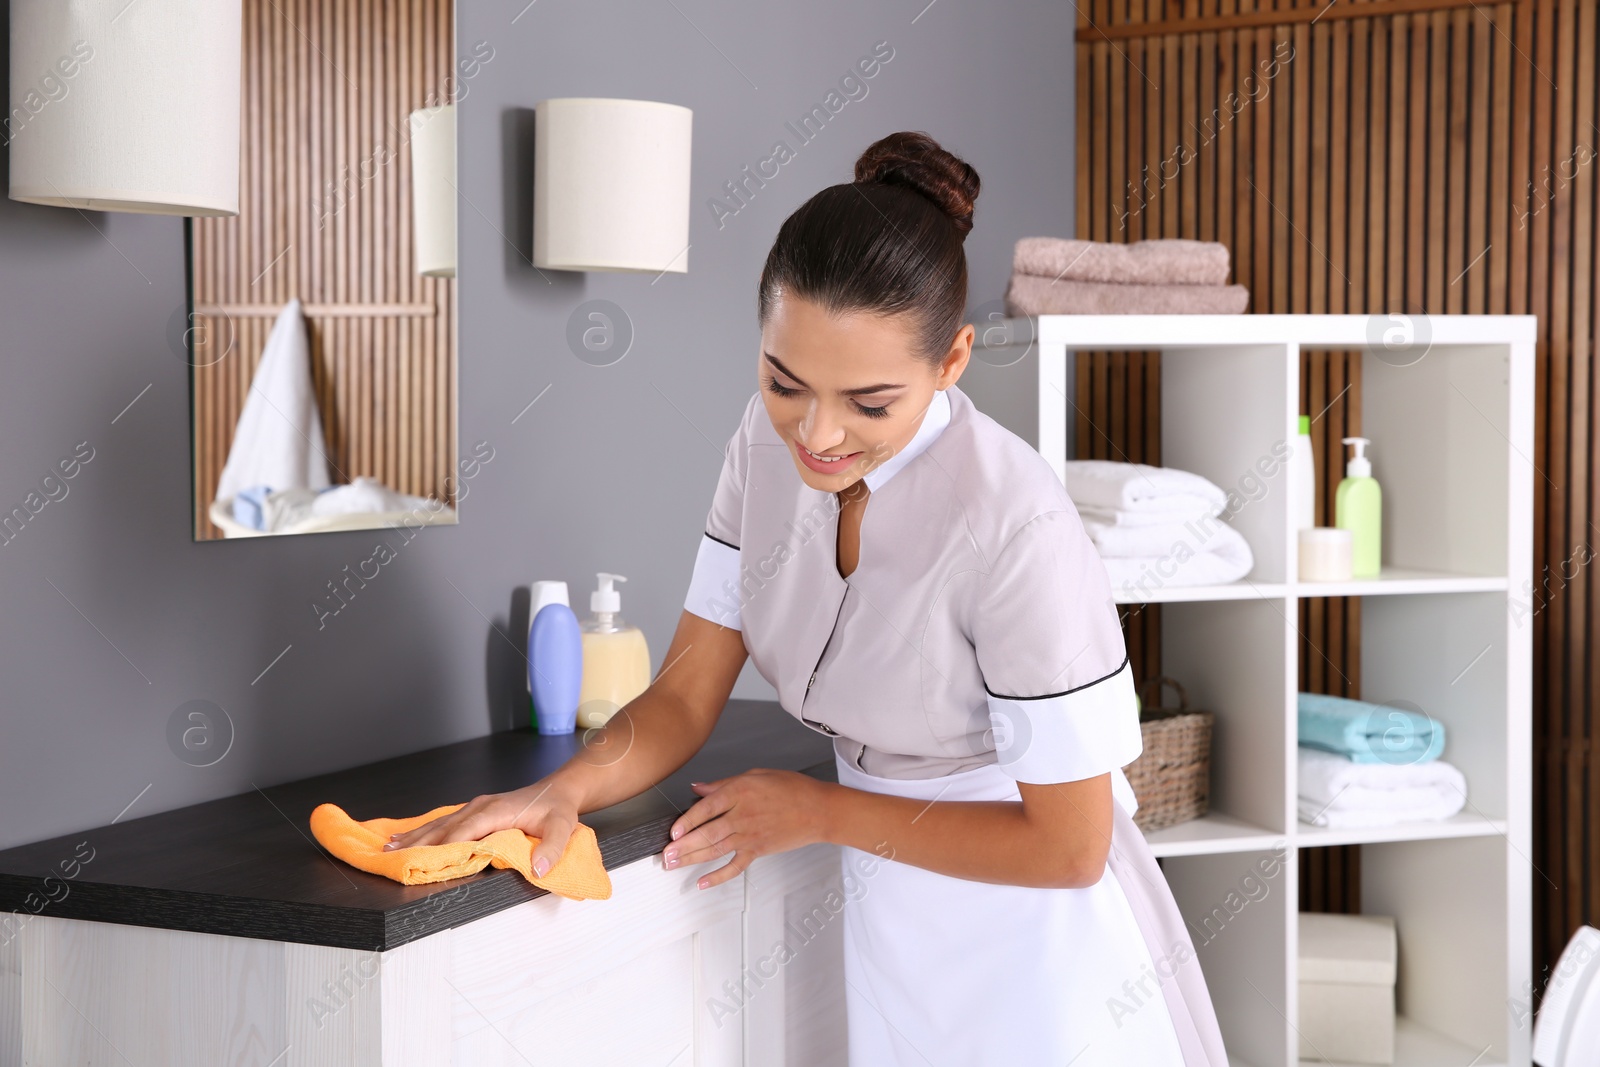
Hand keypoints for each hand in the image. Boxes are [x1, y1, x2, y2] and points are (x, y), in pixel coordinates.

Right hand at [382, 777, 580, 879]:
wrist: (558, 790)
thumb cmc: (557, 810)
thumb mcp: (562, 828)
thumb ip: (552, 849)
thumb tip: (539, 870)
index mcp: (497, 811)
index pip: (465, 831)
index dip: (444, 847)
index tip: (422, 861)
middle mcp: (481, 806)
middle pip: (444, 827)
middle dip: (418, 842)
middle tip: (391, 855)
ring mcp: (476, 807)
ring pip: (440, 823)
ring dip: (416, 836)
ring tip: (390, 847)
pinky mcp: (475, 810)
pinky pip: (446, 821)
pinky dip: (426, 831)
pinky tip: (409, 837)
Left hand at [662, 768, 831, 888]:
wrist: (818, 810)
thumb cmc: (792, 788)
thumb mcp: (756, 775)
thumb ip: (723, 784)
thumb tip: (699, 788)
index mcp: (739, 793)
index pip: (706, 809)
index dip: (686, 821)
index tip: (673, 831)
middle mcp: (742, 816)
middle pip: (706, 833)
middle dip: (683, 846)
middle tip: (665, 855)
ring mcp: (750, 836)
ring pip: (715, 850)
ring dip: (692, 859)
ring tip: (673, 865)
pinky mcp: (758, 851)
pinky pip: (735, 867)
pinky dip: (718, 877)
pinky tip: (703, 882)